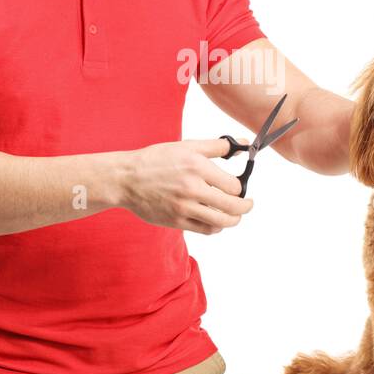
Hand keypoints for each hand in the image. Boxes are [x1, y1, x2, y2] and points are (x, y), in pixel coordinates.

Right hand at [119, 138, 254, 233]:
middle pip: (233, 206)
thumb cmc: (155, 160)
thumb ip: (217, 146)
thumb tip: (241, 144)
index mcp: (197, 166)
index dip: (241, 187)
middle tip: (248, 204)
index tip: (240, 186)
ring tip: (235, 215)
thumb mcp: (186, 146)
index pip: (234, 185)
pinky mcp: (177, 221)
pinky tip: (216, 221)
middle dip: (245, 206)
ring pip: (222, 221)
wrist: (126, 179)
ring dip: (234, 220)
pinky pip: (206, 229)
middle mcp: (192, 188)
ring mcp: (184, 207)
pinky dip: (216, 227)